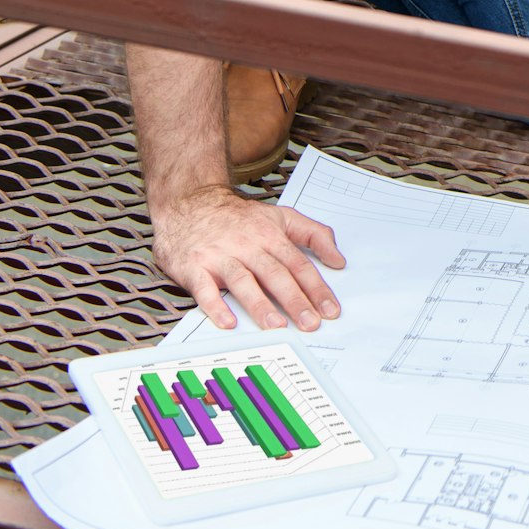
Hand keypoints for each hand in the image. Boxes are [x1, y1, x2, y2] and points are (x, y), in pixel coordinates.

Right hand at [150, 187, 344, 330]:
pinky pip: (204, 289)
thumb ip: (314, 234)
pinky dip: (216, 306)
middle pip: (275, 274)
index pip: (299, 264)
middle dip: (295, 300)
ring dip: (260, 304)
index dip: (317, 288)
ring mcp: (220, 256)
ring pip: (243, 281)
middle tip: (310, 323)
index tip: (330, 309)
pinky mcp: (194, 266)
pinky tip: (228, 321)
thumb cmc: (237, 217)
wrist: (189, 203)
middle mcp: (247, 246)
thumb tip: (339, 260)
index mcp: (270, 235)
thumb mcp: (281, 216)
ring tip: (277, 326)